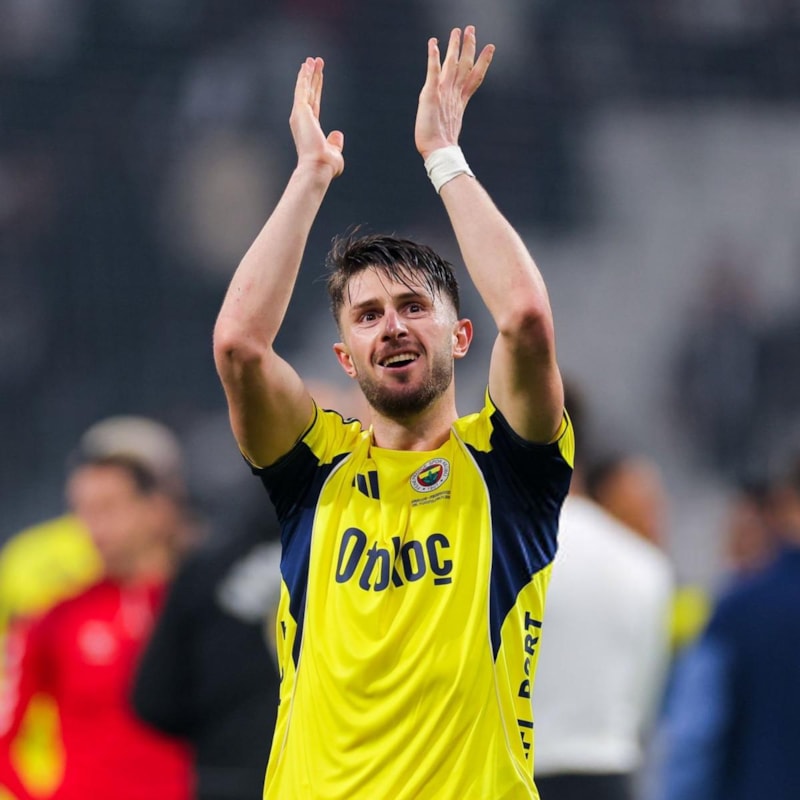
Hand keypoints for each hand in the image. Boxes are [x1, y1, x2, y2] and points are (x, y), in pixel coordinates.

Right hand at [290, 57, 343, 178]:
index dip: (316, 88)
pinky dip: (304, 77)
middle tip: (314, 61)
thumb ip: (335, 142)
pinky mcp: (300, 111)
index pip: (314, 103)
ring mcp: (300, 115)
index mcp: (311, 128)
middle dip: (312, 77)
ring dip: (307, 73)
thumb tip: (338, 133)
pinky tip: (306, 66)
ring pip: (304, 89)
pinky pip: (302, 90)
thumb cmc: (326, 166)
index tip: (317, 76)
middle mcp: (303, 120)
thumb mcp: (334, 152)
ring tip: (312, 59)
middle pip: (309, 93)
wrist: (318, 167)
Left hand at [415, 26, 493, 159]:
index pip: (474, 76)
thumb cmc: (441, 143)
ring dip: (454, 46)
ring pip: (452, 64)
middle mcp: (453, 93)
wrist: (438, 151)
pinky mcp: (431, 95)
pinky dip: (433, 57)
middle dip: (469, 46)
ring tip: (457, 31)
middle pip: (465, 66)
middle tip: (472, 29)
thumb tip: (459, 109)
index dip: (483, 61)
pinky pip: (433, 72)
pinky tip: (433, 44)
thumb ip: (453, 111)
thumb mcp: (450, 122)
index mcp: (459, 100)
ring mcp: (443, 93)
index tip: (490, 47)